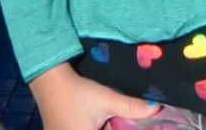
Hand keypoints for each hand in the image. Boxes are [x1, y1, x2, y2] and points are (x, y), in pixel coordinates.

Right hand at [28, 60, 174, 129]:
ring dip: (107, 127)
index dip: (123, 129)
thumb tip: (156, 109)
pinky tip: (103, 122)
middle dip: (114, 127)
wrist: (49, 81)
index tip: (129, 123)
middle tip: (122, 120)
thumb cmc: (77, 92)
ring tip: (111, 119)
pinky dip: (97, 127)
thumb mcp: (106, 99)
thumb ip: (130, 107)